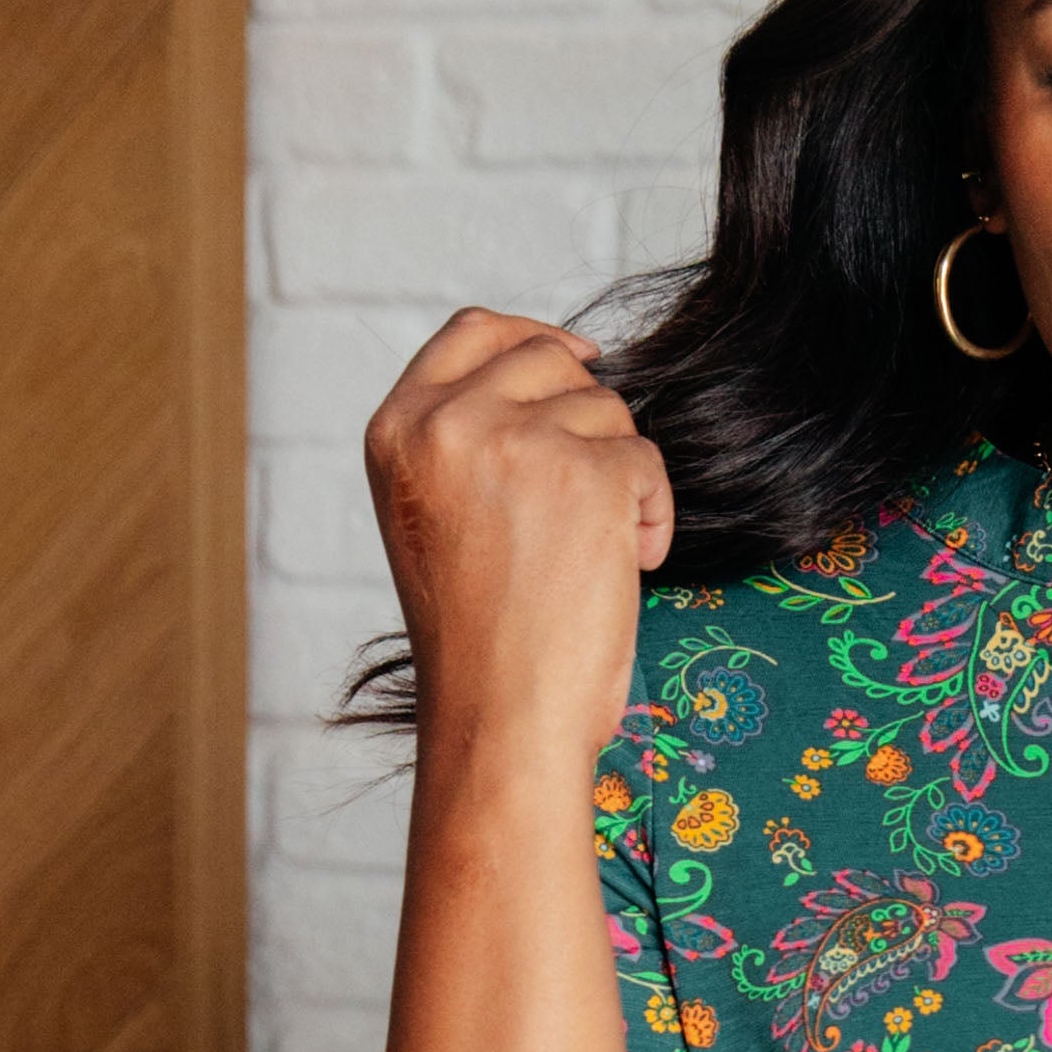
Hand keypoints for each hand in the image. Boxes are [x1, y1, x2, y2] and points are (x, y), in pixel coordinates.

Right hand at [365, 308, 672, 762]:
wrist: (498, 720)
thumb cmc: (477, 642)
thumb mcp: (435, 517)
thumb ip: (467, 440)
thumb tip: (559, 367)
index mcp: (398, 429)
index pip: (474, 331)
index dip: (535, 336)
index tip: (580, 359)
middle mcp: (447, 421)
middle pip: (550, 361)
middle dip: (588, 421)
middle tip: (589, 501)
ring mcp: (515, 441)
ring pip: (605, 410)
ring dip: (622, 477)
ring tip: (598, 552)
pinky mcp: (585, 472)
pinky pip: (646, 459)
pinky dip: (652, 513)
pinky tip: (628, 565)